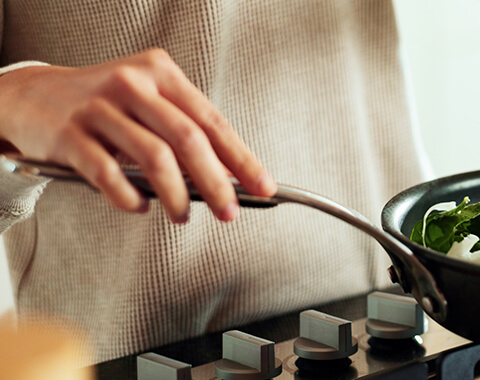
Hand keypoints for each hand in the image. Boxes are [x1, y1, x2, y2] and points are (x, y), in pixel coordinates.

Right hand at [0, 49, 276, 222]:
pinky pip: (109, 175)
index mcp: (160, 73)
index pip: (212, 120)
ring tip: (183, 214)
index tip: (262, 186)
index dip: (240, 157)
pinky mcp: (68, 134)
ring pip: (153, 158)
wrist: (29, 96)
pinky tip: (139, 206)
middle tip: (230, 211)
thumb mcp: (147, 101)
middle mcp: (131, 83)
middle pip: (188, 139)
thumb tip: (228, 177)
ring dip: (176, 195)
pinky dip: (130, 197)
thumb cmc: (102, 104)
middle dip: (216, 182)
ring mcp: (98, 107)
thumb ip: (183, 131)